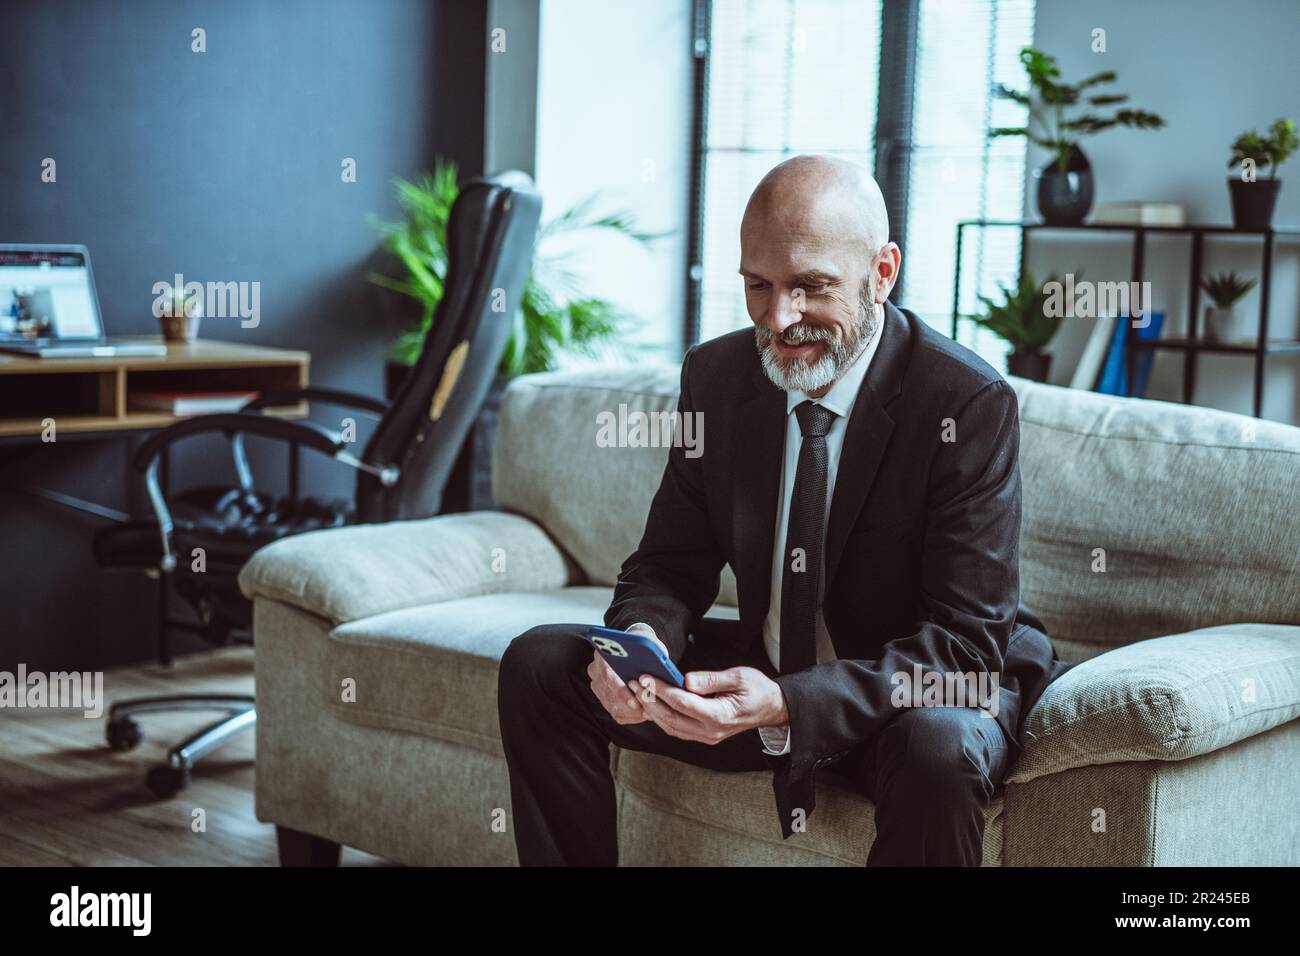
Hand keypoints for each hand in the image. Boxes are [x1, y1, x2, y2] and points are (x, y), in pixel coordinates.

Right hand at [585, 628, 670, 725]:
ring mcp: (597, 684)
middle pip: (609, 694)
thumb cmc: (641, 646)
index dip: (622, 692)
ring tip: (649, 713)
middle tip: (647, 712)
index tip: (636, 702)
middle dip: (630, 706)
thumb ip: (650, 654)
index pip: (608, 676)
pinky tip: (643, 713)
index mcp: (603, 653)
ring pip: (612, 706)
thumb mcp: (648, 644)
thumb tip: (657, 669)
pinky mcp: (602, 696)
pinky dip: (630, 716)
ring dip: (632, 713)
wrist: (631, 648)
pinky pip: (615, 712)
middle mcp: (596, 670)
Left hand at [635, 667, 788, 744]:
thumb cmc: (758, 690)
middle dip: (649, 700)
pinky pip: (677, 729)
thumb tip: (686, 680)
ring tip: (637, 692)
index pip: (682, 702)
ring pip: (670, 726)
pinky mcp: (704, 735)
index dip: (661, 689)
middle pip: (671, 718)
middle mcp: (710, 731)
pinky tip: (652, 703)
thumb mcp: (739, 677)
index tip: (646, 676)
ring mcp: (707, 736)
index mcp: (720, 716)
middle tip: (634, 683)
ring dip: (651, 710)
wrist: (771, 709)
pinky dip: (661, 717)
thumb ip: (711, 679)